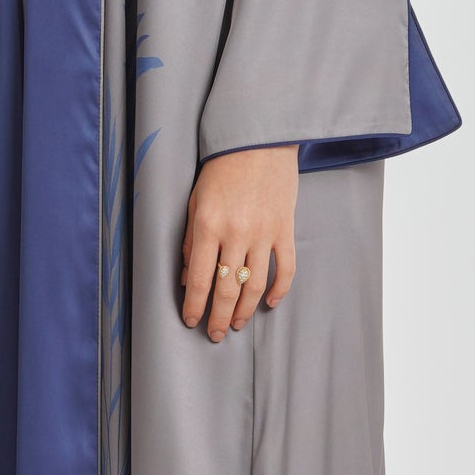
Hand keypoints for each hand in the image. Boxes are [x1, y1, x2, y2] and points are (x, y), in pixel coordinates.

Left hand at [180, 146, 298, 342]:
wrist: (258, 139)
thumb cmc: (221, 168)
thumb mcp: (194, 201)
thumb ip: (191, 241)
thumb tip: (189, 277)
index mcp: (208, 226)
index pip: (200, 280)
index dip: (195, 306)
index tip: (191, 322)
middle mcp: (237, 234)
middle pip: (227, 290)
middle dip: (219, 318)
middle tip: (215, 335)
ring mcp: (264, 233)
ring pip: (255, 286)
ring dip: (245, 310)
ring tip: (236, 324)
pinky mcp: (286, 229)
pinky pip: (286, 268)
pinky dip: (279, 290)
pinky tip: (269, 304)